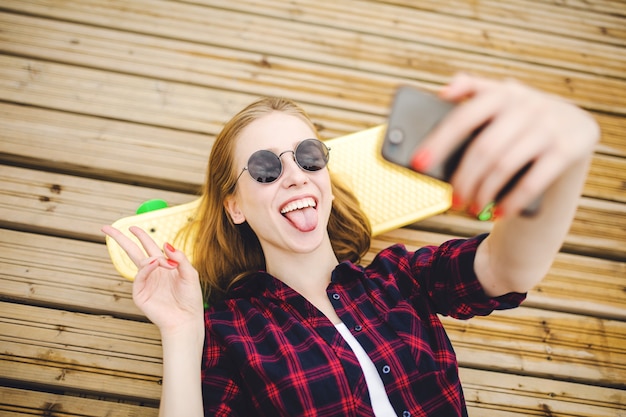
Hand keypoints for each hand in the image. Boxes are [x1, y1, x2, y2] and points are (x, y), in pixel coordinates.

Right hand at [102, 225, 203, 336]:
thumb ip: (180, 258)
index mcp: (163, 265)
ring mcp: (145, 282)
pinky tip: (154, 263)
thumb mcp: (190, 274)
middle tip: (105, 227)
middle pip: (132, 251)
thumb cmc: (190, 298)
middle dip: (120, 239)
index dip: (140, 236)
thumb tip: (165, 243)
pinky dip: (146, 268)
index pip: (148, 246)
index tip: (132, 227)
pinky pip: (140, 277)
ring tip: (159, 262)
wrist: (186, 319)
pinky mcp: (140, 293)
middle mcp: (152, 271)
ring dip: (147, 257)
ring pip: (134, 261)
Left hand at [413, 73, 598, 216]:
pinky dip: (511, 201)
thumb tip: (444, 92)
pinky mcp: (568, 149)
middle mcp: (527, 105)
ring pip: (504, 166)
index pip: (463, 118)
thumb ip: (472, 91)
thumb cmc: (519, 119)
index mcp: (502, 92)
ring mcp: (549, 126)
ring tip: (471, 208)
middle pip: (483, 148)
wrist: (573, 126)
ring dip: (483, 192)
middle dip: (463, 179)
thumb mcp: (500, 100)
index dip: (439, 141)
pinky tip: (498, 213)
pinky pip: (532, 181)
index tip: (418, 164)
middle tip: (451, 199)